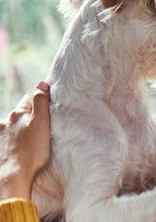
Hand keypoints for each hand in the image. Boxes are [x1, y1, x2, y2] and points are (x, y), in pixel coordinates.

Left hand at [0, 82, 50, 199]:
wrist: (13, 175)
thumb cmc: (32, 151)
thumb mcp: (42, 123)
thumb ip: (41, 101)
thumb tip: (41, 83)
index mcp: (19, 113)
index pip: (31, 97)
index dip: (40, 102)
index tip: (47, 113)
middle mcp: (7, 120)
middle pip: (22, 111)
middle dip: (30, 116)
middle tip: (41, 129)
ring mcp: (0, 133)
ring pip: (14, 125)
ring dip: (21, 129)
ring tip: (30, 142)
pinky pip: (7, 137)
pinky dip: (13, 140)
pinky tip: (19, 149)